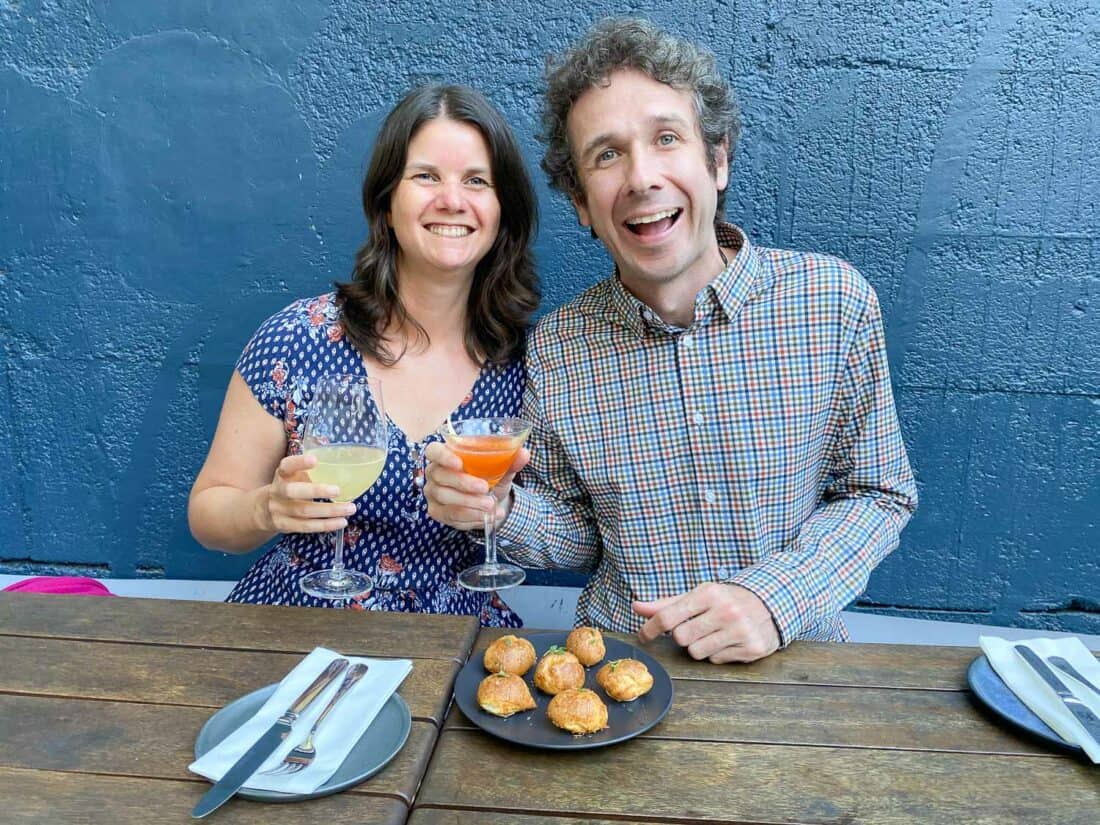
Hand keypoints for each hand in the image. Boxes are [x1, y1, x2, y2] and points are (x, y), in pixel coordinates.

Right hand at [261, 453, 355, 533]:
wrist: (264, 509)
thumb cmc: (290, 486)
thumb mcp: (294, 474)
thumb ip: (311, 470)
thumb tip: (344, 466)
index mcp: (282, 474)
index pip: (287, 465)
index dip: (299, 462)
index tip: (315, 460)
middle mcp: (278, 491)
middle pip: (293, 491)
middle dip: (316, 491)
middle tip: (338, 490)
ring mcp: (280, 510)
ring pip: (304, 511)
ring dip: (329, 511)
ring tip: (350, 508)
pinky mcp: (285, 525)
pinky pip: (307, 526)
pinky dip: (326, 525)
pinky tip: (342, 522)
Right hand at [423, 442, 528, 529]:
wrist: (488, 501)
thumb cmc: (488, 478)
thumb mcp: (500, 469)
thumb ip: (510, 460)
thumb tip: (524, 454)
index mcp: (446, 455)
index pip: (433, 451)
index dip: (443, 456)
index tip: (459, 463)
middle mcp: (434, 473)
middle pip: (440, 475)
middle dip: (464, 483)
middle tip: (485, 488)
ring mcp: (433, 493)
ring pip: (445, 497)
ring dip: (469, 502)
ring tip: (490, 505)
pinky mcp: (437, 511)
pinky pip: (451, 515)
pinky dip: (470, 516)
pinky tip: (485, 516)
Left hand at [633, 582, 780, 663]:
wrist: (768, 604)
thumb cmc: (724, 600)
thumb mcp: (697, 596)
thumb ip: (666, 604)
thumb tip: (636, 607)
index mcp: (709, 593)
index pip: (668, 616)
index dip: (650, 629)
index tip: (643, 636)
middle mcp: (726, 610)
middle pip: (681, 638)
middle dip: (683, 636)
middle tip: (696, 628)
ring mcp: (740, 630)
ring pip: (697, 652)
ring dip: (700, 646)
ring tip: (713, 634)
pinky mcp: (751, 648)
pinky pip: (716, 660)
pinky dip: (717, 653)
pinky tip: (728, 641)